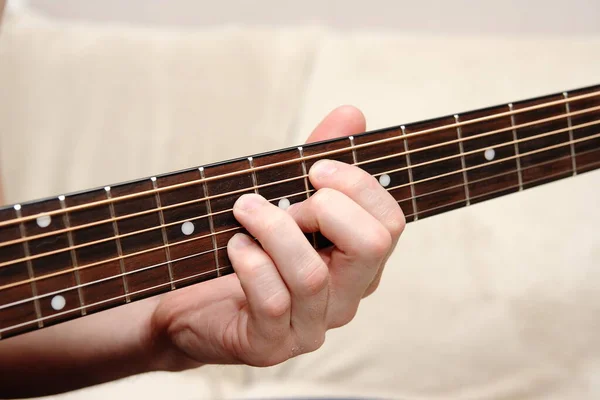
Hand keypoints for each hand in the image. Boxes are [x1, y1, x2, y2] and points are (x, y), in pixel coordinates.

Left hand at [149, 106, 404, 368]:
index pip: (390, 223)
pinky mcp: (270, 345)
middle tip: (288, 198)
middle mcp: (345, 297)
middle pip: (371, 247)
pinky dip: (250, 263)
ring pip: (312, 275)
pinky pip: (272, 301)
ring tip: (245, 209)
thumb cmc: (248, 246)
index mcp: (357, 262)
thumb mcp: (284, 199)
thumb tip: (352, 114)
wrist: (194, 304)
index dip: (357, 186)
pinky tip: (235, 247)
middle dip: (326, 207)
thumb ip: (320, 160)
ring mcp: (310, 326)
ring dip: (274, 228)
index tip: (315, 167)